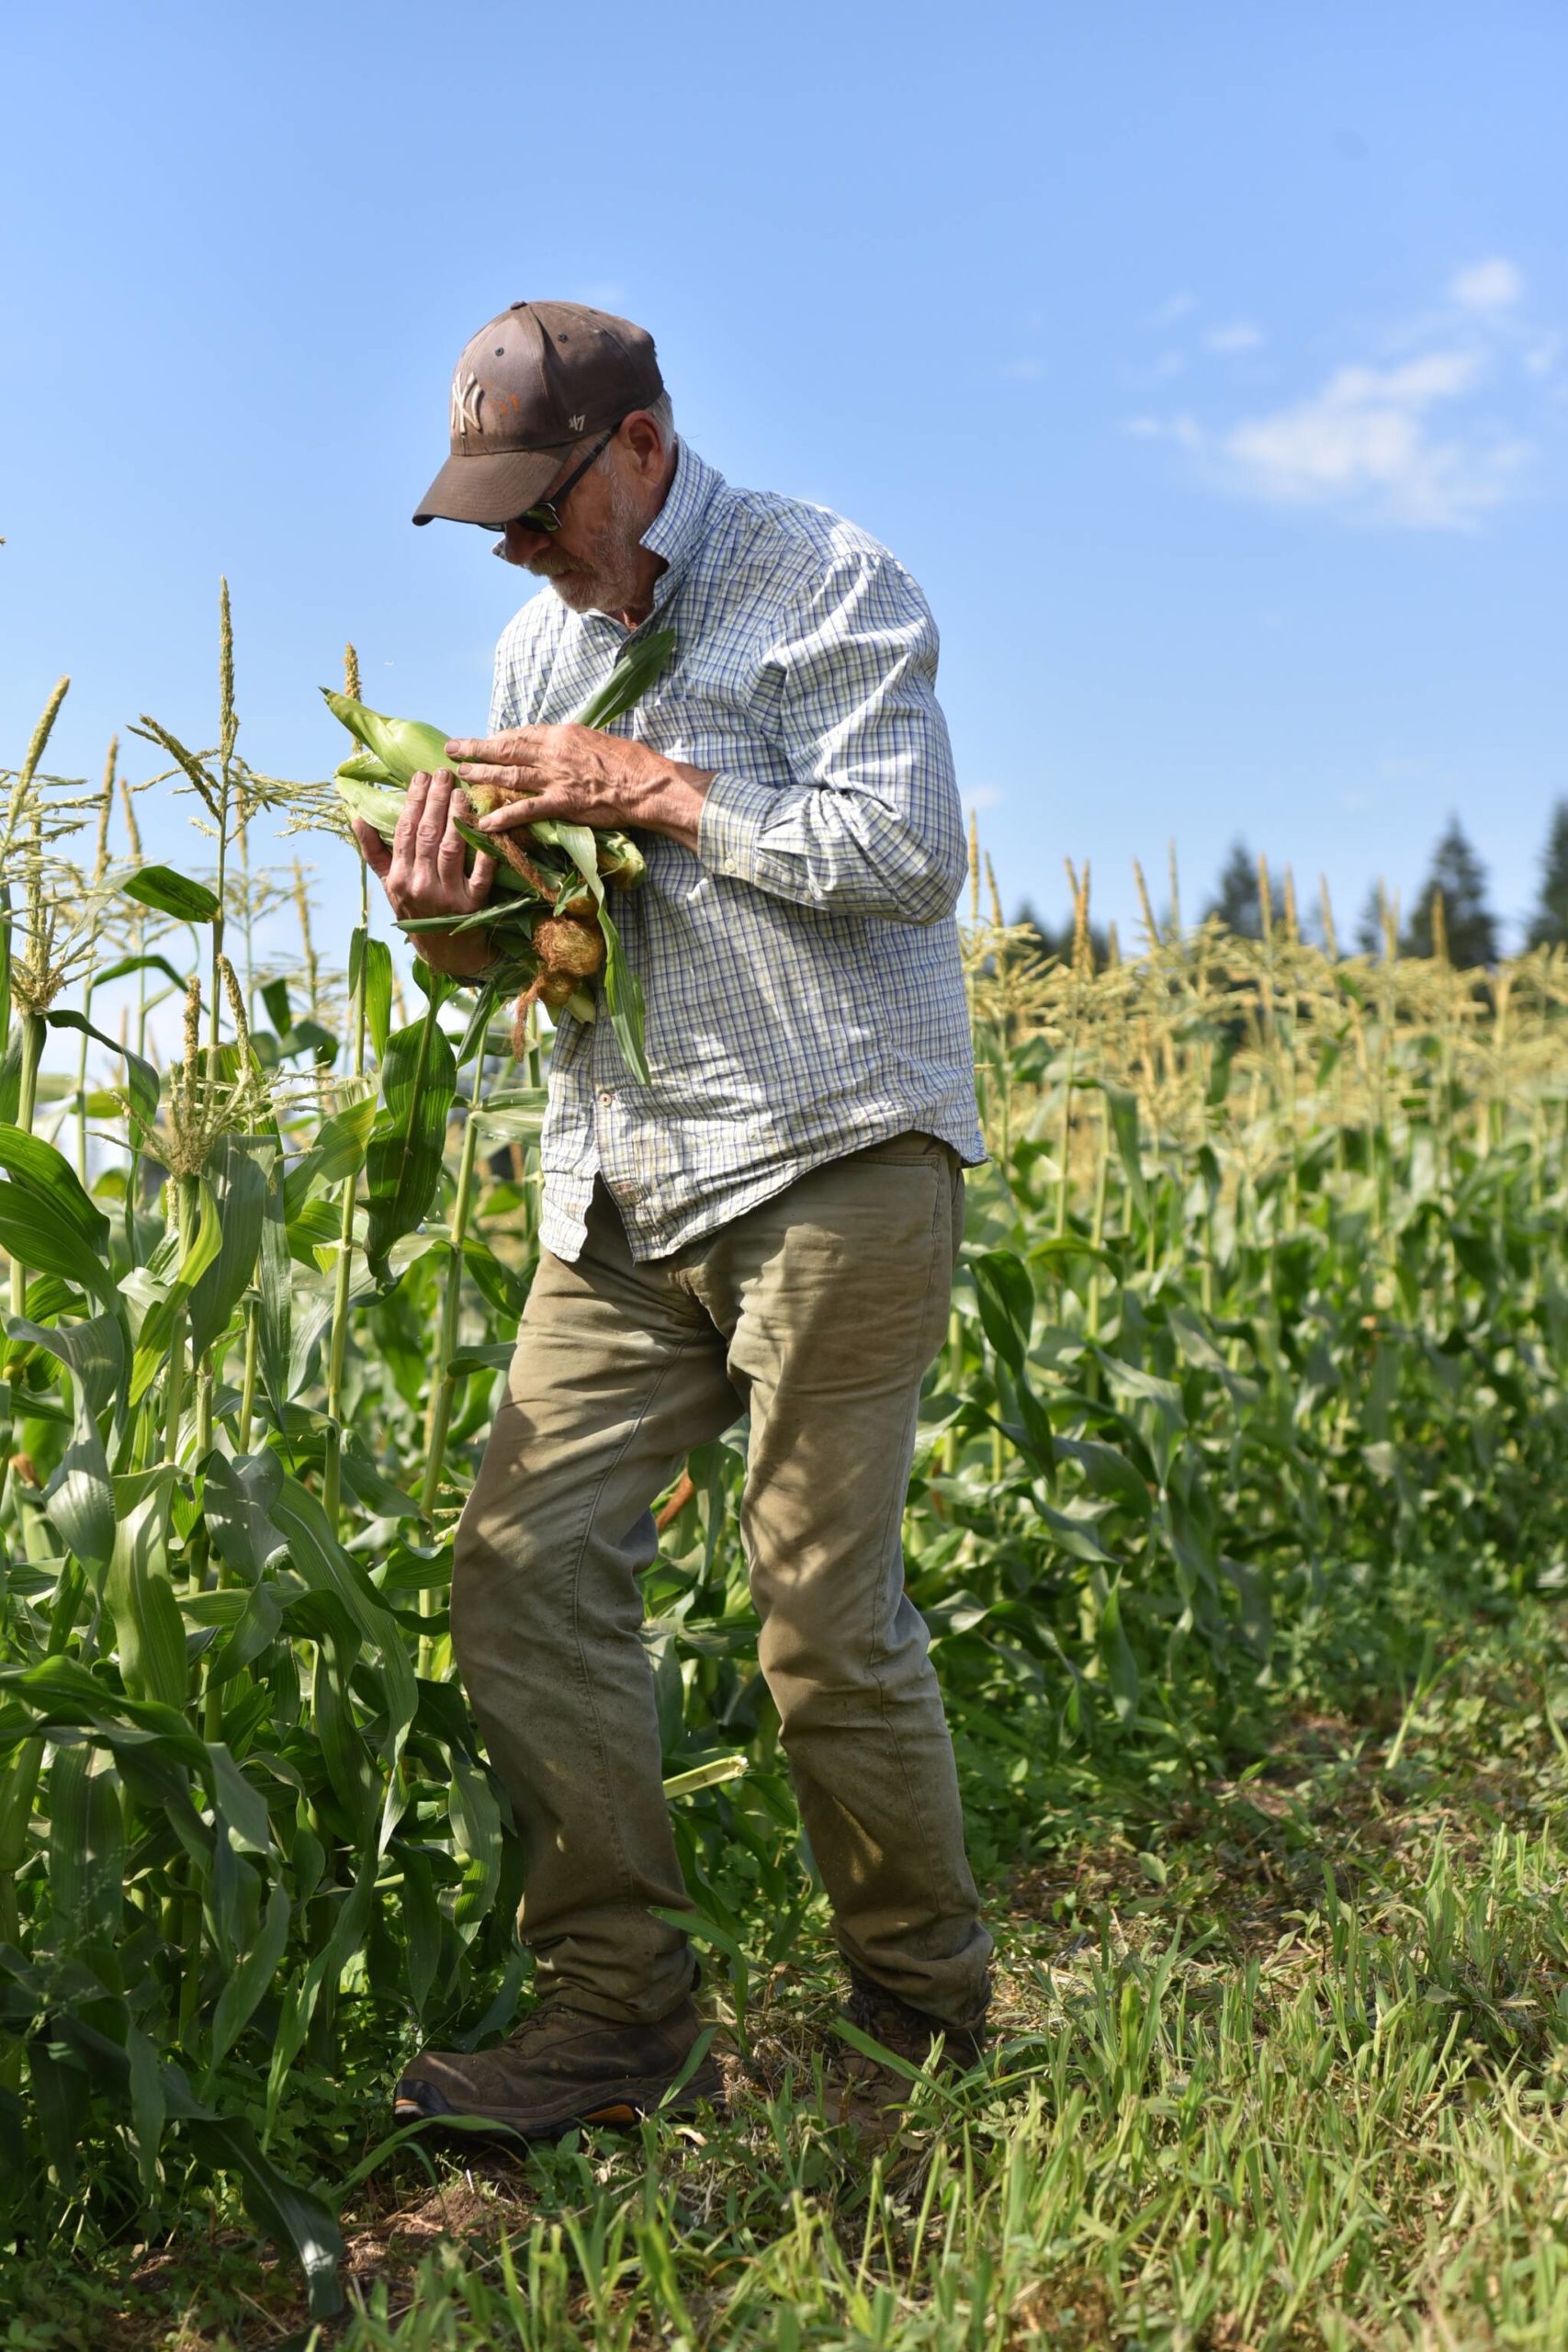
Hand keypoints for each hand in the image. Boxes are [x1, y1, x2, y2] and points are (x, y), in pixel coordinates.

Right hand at [352, 769, 496, 977]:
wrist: (444, 953)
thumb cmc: (416, 911)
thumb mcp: (389, 884)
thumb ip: (374, 851)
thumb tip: (356, 817)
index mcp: (398, 877)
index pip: (404, 831)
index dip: (413, 801)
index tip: (420, 776)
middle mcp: (420, 886)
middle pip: (428, 834)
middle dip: (435, 800)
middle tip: (444, 774)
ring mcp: (447, 896)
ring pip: (451, 848)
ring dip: (457, 817)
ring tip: (461, 792)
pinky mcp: (473, 906)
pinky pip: (480, 874)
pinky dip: (484, 851)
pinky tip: (488, 828)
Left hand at [444, 724, 713, 853]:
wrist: (646, 783)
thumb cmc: (630, 762)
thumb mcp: (597, 741)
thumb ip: (573, 745)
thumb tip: (562, 747)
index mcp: (562, 735)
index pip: (522, 734)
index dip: (499, 738)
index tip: (483, 741)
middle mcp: (553, 752)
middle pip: (507, 748)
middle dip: (476, 748)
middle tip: (451, 749)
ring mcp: (555, 778)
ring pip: (509, 773)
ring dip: (482, 774)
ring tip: (460, 775)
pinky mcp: (562, 803)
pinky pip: (526, 809)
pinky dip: (503, 816)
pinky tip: (485, 822)